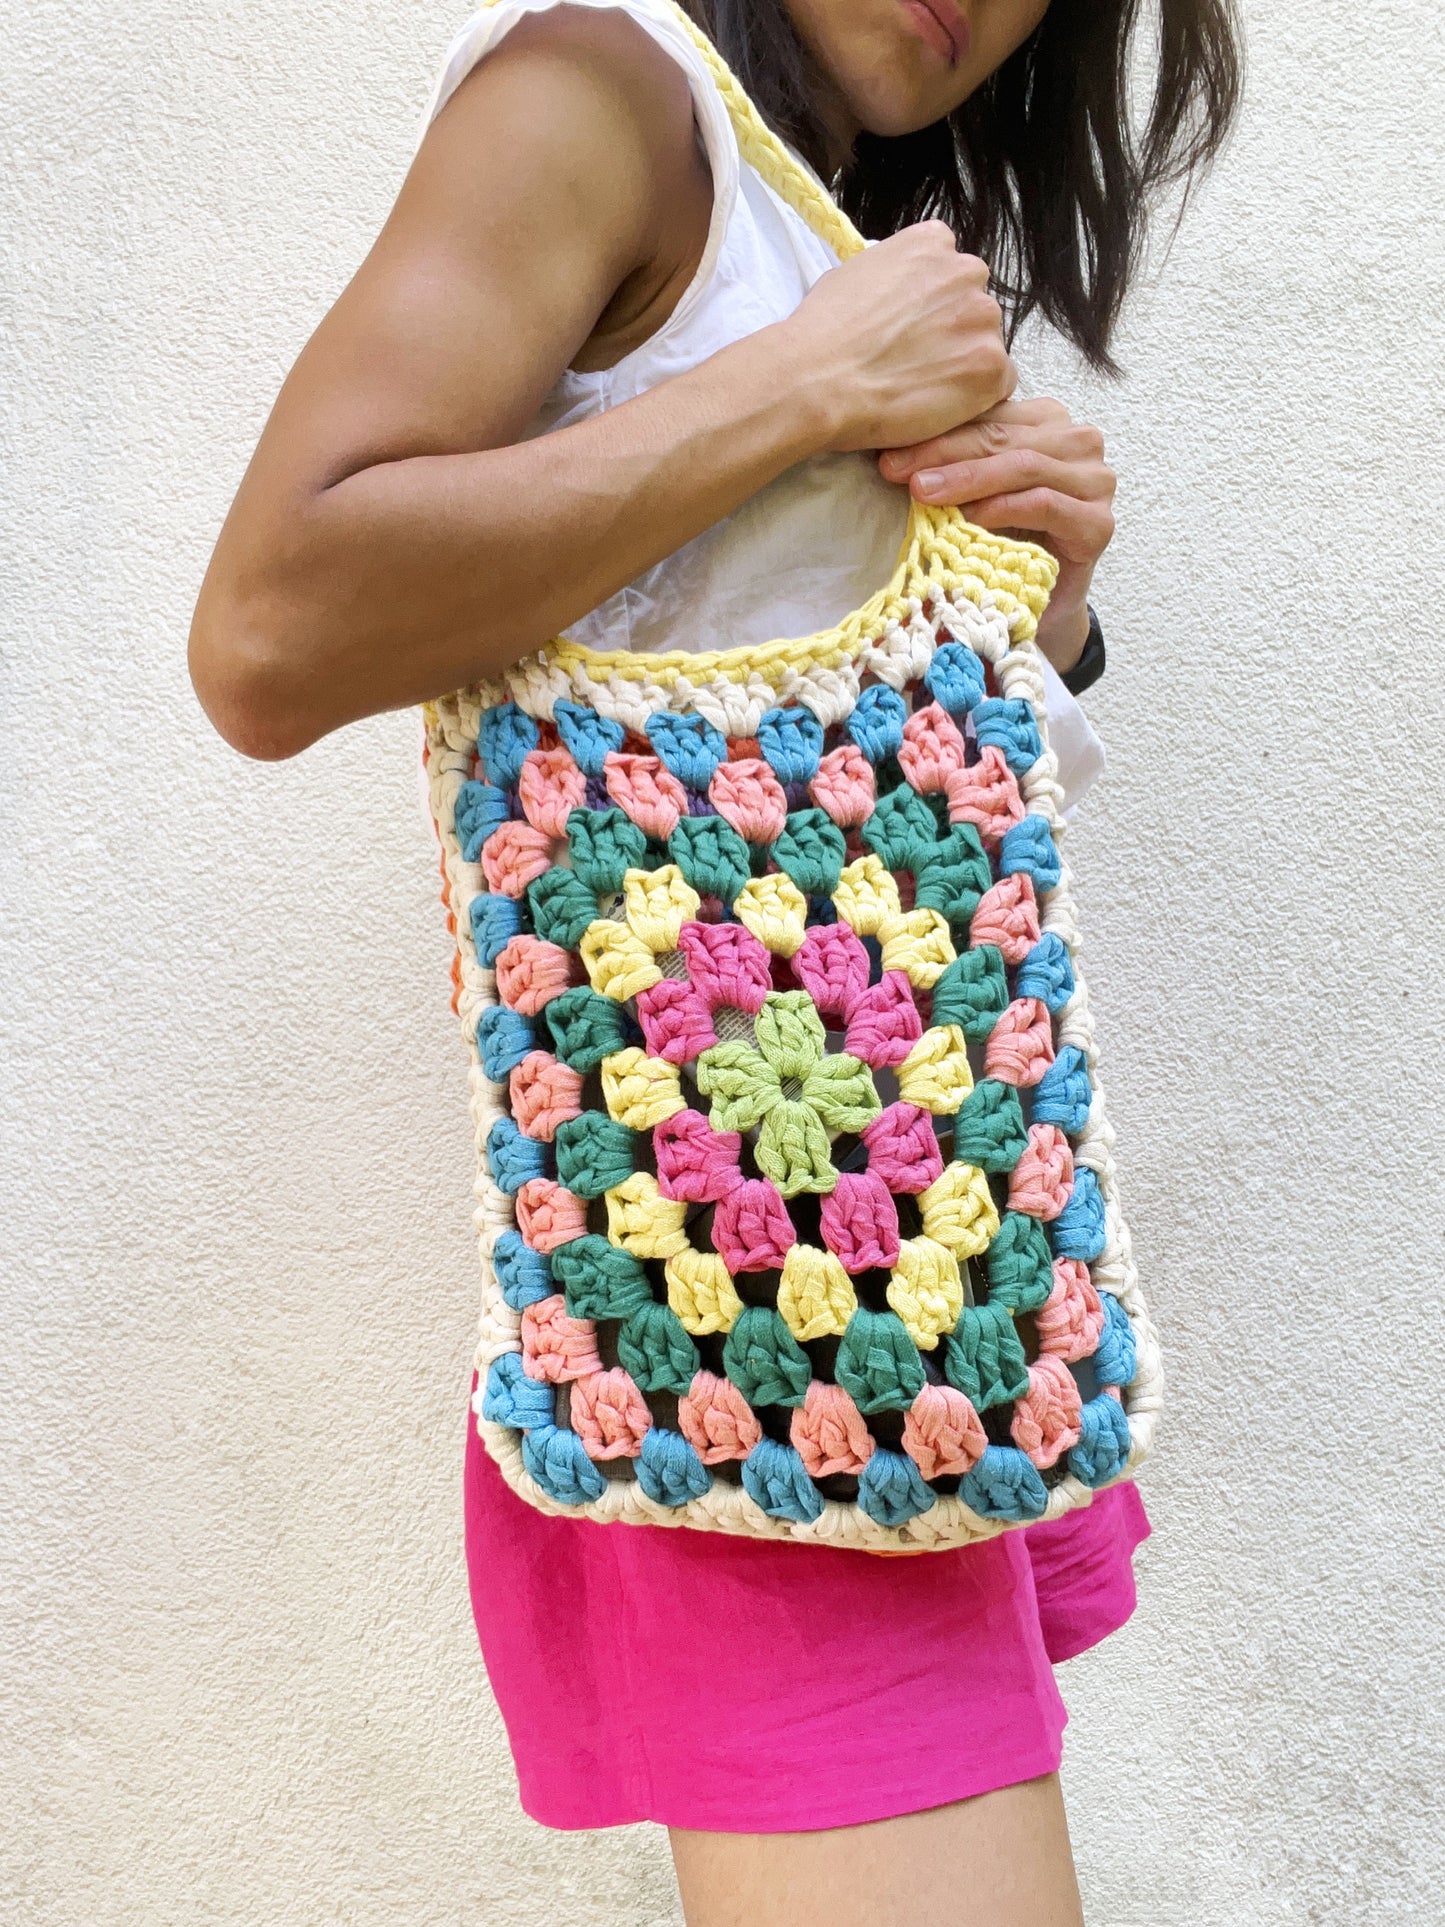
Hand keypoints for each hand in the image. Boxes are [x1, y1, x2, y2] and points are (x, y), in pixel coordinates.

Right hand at [780, 221, 1016, 454]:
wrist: (819, 381)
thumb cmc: (823, 333)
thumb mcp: (853, 275)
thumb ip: (892, 277)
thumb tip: (898, 294)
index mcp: (933, 242)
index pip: (951, 271)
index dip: (933, 307)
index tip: (913, 330)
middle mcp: (966, 271)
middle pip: (973, 306)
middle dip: (953, 334)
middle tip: (917, 363)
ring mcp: (982, 318)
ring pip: (987, 345)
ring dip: (964, 365)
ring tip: (921, 387)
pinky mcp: (990, 366)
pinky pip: (999, 383)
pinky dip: (975, 399)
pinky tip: (938, 405)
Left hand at [877, 398, 1115, 672]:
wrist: (1035, 608)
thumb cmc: (998, 544)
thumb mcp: (971, 490)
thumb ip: (954, 459)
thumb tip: (892, 445)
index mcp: (1049, 422)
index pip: (989, 417)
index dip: (937, 431)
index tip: (887, 450)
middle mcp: (1079, 444)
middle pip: (1003, 438)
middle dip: (944, 453)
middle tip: (896, 470)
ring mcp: (1096, 482)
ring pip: (1024, 466)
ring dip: (968, 479)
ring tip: (922, 493)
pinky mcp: (1098, 523)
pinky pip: (1044, 504)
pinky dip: (1002, 508)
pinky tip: (968, 518)